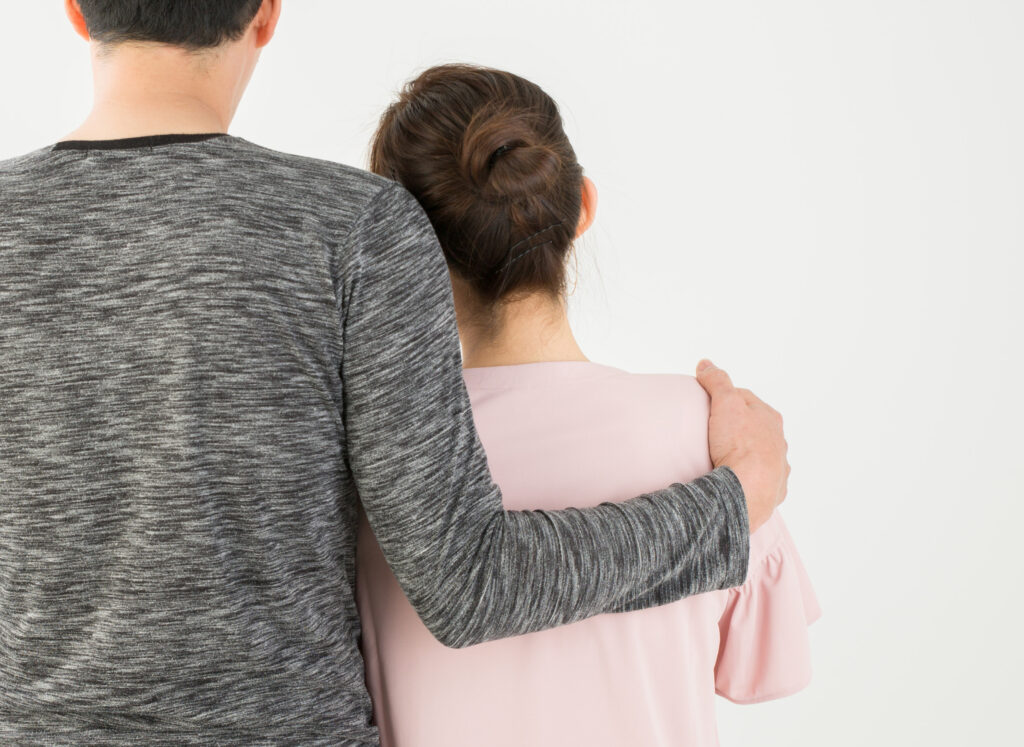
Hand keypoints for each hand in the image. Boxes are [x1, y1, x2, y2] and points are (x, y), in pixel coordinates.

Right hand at [696, 360, 788, 532]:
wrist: (747, 489)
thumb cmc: (739, 445)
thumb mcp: (725, 402)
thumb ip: (717, 381)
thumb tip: (706, 364)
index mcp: (770, 418)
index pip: (746, 399)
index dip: (727, 398)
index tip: (711, 404)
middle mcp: (779, 442)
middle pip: (755, 428)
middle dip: (739, 428)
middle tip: (714, 431)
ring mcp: (778, 468)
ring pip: (762, 455)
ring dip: (747, 454)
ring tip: (723, 458)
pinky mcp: (772, 491)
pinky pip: (760, 480)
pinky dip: (750, 478)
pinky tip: (737, 479)